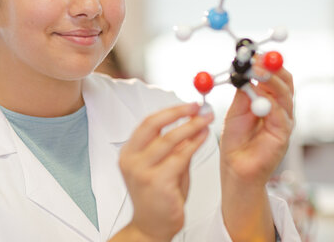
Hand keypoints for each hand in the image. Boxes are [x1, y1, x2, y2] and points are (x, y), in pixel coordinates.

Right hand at [114, 103, 212, 241]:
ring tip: (204, 120)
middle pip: (154, 125)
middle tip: (197, 108)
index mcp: (129, 153)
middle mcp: (131, 160)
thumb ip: (176, 148)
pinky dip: (193, 144)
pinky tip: (202, 138)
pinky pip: (179, 157)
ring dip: (190, 126)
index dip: (170, 111)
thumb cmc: (158, 199)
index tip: (188, 106)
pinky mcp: (157, 182)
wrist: (151, 228)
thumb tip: (192, 124)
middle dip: (179, 112)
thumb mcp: (165, 167)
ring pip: (169, 139)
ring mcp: (142, 171)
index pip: (148, 123)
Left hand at [220, 59, 293, 240]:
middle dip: (270, 68)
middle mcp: (280, 109)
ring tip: (257, 72)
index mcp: (269, 100)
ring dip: (271, 81)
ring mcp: (284, 121)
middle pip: (284, 82)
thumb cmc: (235, 141)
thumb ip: (242, 94)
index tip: (253, 52)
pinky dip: (271, 104)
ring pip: (284, 95)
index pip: (274, 76)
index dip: (266, 63)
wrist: (235, 168)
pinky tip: (261, 98)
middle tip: (256, 59)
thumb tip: (242, 72)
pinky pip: (281, 115)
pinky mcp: (283, 135)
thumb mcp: (236, 111)